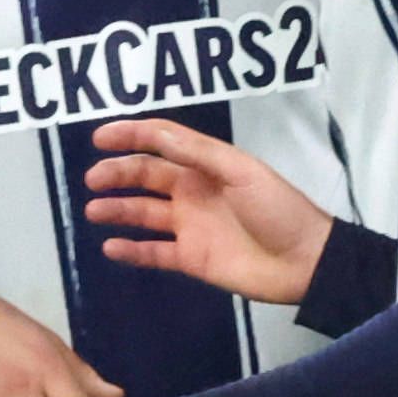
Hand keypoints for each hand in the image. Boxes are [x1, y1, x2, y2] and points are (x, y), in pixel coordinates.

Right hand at [83, 117, 331, 302]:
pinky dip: (131, 250)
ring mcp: (190, 226)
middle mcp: (194, 191)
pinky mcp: (191, 259)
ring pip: (143, 213)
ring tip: (94, 210)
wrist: (304, 261)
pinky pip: (153, 252)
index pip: (161, 142)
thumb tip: (155, 135)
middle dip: (118, 173)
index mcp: (206, 165)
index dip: (131, 136)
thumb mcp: (241, 171)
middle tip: (92, 179)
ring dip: (118, 209)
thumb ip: (198, 153)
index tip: (100, 137)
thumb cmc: (277, 209)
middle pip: (146, 176)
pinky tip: (110, 247)